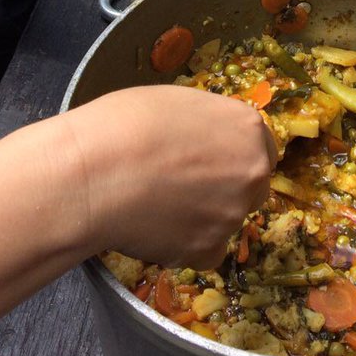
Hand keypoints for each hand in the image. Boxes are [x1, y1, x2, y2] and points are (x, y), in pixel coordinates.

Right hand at [67, 86, 275, 268]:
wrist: (94, 173)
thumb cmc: (125, 124)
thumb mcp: (176, 103)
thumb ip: (208, 125)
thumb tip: (206, 140)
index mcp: (247, 128)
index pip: (262, 148)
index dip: (236, 156)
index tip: (215, 162)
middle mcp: (252, 171)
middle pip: (252, 186)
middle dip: (227, 188)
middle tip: (185, 187)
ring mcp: (233, 213)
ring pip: (227, 220)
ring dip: (203, 217)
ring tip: (157, 206)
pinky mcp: (208, 249)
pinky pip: (206, 252)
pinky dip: (186, 247)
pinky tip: (157, 230)